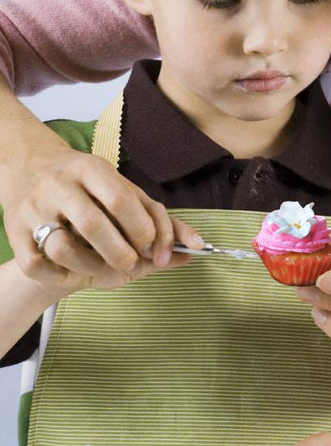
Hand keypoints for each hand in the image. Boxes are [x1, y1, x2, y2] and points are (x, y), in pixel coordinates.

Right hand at [6, 148, 201, 291]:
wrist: (31, 169)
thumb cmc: (91, 189)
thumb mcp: (126, 193)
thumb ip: (162, 220)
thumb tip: (198, 248)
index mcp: (93, 169)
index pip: (122, 201)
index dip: (143, 231)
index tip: (156, 250)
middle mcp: (60, 185)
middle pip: (94, 226)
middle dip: (121, 254)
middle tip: (133, 265)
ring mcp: (34, 208)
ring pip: (63, 248)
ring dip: (92, 268)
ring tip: (107, 271)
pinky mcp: (14, 232)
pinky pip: (36, 264)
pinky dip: (60, 276)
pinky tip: (75, 273)